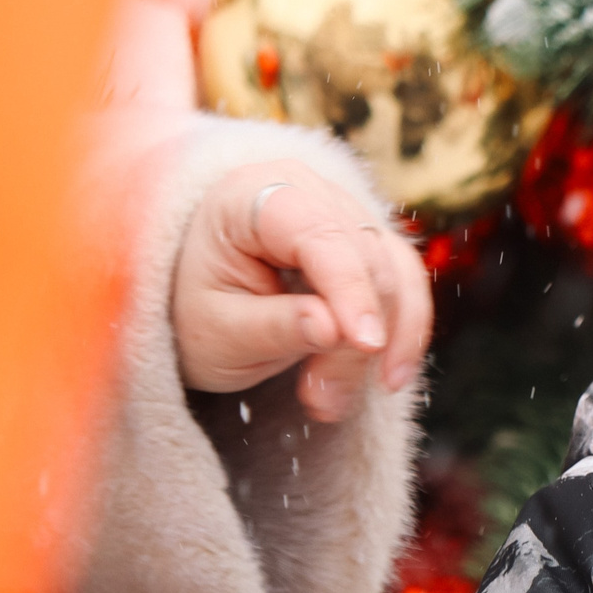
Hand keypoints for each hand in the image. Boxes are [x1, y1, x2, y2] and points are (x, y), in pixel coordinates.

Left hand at [172, 159, 433, 422]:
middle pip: (365, 258)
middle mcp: (309, 192)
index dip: (350, 289)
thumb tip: (334, 329)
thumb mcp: (214, 330)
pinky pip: (406, 284)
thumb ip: (273, 326)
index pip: (319, 235)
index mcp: (253, 195)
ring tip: (335, 400)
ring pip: (395, 274)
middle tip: (322, 400)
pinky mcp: (368, 247)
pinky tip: (389, 377)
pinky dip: (404, 332)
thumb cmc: (191, 308)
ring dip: (383, 343)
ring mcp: (345, 215)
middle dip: (357, 337)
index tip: (367, 344)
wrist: (187, 300)